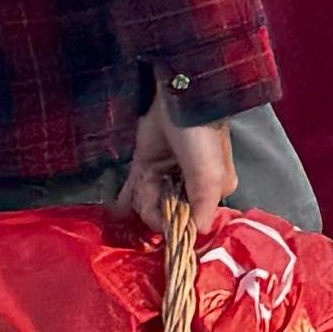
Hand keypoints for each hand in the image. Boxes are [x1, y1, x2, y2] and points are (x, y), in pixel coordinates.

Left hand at [123, 97, 233, 229]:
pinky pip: (135, 192)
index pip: (193, 221)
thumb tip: (199, 233)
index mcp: (213, 190)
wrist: (180, 99)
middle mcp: (190, 188)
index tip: (169, 215)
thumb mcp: (210, 174)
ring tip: (149, 174)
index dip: (178, 223)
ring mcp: (166, 177)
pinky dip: (127, 202)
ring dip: (143, 195)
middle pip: (167, 215)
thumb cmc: (201, 137)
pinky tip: (119, 210)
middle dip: (156, 207)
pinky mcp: (146, 166)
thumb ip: (204, 205)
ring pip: (149, 204)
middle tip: (157, 183)